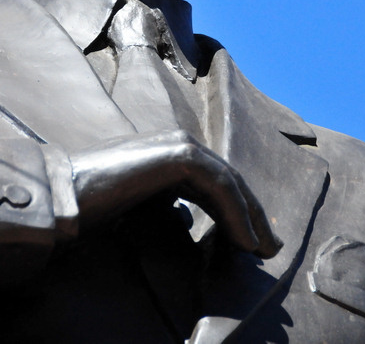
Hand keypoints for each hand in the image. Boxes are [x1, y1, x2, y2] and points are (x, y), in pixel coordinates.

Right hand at [71, 130, 281, 258]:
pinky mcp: (179, 157)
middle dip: (252, 214)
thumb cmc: (98, 202)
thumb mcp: (144, 202)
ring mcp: (181, 146)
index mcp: (174, 151)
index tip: (251, 243)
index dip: (238, 210)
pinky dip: (236, 215)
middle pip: (230, 180)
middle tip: (267, 249)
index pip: (218, 180)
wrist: (67, 193)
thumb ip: (168, 201)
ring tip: (261, 250)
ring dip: (250, 217)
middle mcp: (182, 142)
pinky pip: (220, 188)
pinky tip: (245, 242)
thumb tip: (189, 221)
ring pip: (229, 183)